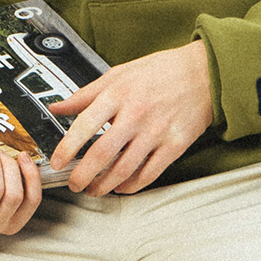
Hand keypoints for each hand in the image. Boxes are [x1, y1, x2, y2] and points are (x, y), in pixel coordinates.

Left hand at [47, 40, 213, 196]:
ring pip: (124, 169)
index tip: (57, 162)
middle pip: (102, 153)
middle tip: (74, 184)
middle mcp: (136, 113)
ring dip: (104, 185)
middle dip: (82, 175)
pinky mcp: (174, 145)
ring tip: (94, 189)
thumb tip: (57, 107)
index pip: (85, 125)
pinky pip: (149, 174)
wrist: (203, 73)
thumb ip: (87, 93)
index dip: (67, 147)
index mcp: (119, 93)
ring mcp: (156, 131)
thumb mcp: (119, 74)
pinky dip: (131, 186)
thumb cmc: (161, 71)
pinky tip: (121, 186)